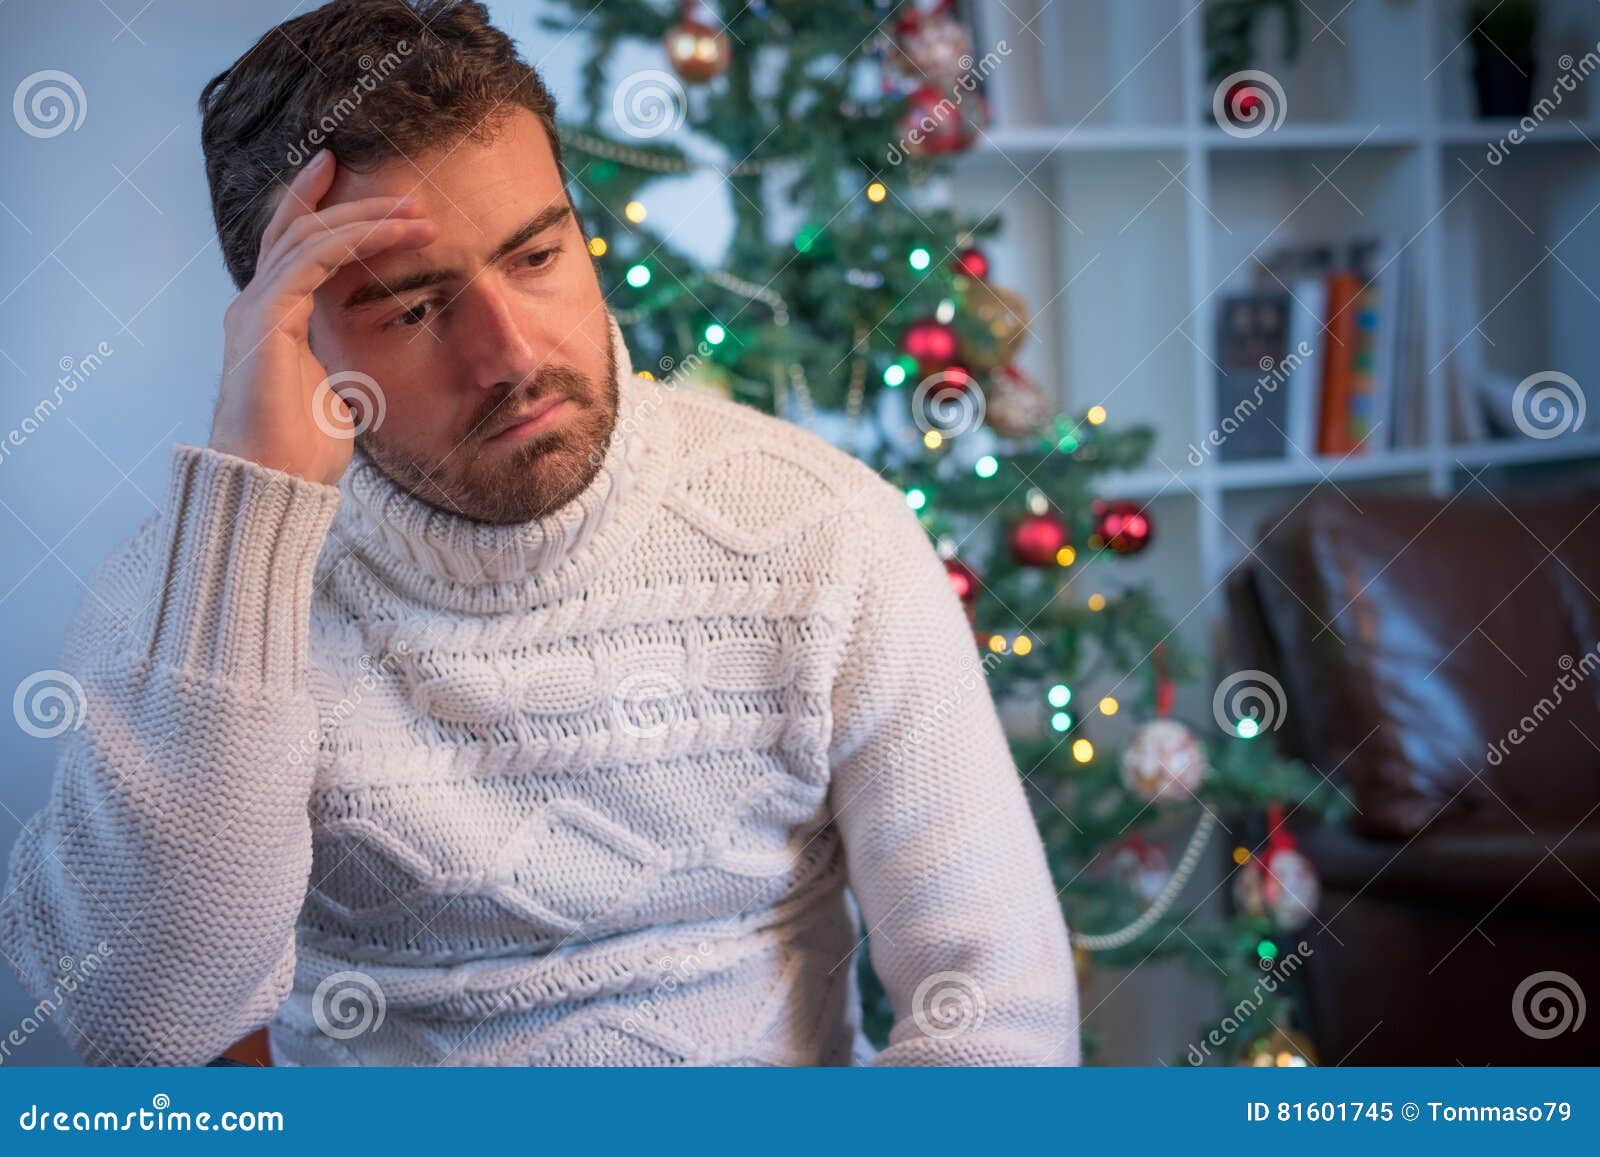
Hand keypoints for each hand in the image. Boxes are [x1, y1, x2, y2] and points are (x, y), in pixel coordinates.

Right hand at [208, 149, 436, 485]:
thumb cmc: (303, 451)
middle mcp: (259, 305)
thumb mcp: (338, 394)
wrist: (275, 484)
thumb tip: (370, 360)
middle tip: (407, 193)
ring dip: (366, 220)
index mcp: (275, 319)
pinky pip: (310, 261)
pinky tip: (390, 232)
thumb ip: (345, 363)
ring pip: (308, 238)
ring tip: (416, 213)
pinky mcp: (264, 319)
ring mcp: (256, 309)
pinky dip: (352, 240)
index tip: (354, 179)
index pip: (296, 248)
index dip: (323, 210)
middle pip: (298, 229)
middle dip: (351, 204)